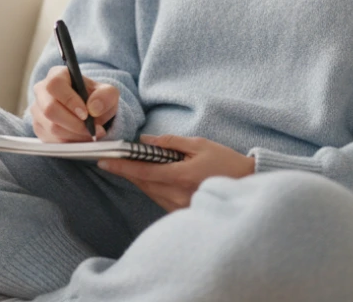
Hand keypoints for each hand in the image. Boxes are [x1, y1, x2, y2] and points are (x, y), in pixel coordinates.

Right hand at [28, 65, 119, 142]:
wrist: (90, 111)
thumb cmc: (96, 98)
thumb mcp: (108, 93)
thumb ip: (105, 96)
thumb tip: (93, 108)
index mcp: (57, 75)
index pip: (55, 85)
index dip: (69, 100)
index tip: (86, 114)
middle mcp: (42, 91)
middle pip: (49, 109)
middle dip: (73, 124)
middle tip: (92, 130)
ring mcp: (37, 110)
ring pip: (51, 127)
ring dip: (74, 135)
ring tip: (91, 134)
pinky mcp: (38, 127)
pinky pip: (51, 140)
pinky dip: (69, 142)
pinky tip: (81, 138)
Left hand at [97, 134, 255, 211]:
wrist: (248, 185)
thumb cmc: (227, 162)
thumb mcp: (200, 145)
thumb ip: (171, 143)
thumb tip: (146, 141)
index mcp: (180, 176)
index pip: (143, 171)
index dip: (121, 166)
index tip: (104, 161)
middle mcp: (177, 195)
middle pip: (143, 183)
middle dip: (126, 171)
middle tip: (111, 159)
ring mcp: (179, 207)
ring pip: (149, 191)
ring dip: (138, 178)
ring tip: (128, 165)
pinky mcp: (182, 212)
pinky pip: (159, 198)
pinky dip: (151, 187)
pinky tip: (150, 177)